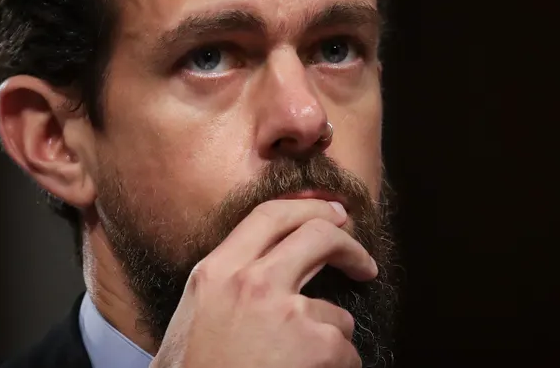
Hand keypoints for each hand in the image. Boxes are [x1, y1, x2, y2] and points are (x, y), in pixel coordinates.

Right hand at [150, 199, 376, 367]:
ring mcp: (287, 312)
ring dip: (329, 340)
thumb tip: (268, 265)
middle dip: (349, 247)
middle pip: (317, 236)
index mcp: (216, 271)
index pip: (268, 216)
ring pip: (336, 313)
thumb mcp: (196, 312)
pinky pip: (346, 350)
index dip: (309, 207)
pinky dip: (337, 367)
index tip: (333, 213)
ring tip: (300, 364)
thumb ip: (228, 282)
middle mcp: (252, 282)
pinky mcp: (316, 346)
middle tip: (363, 264)